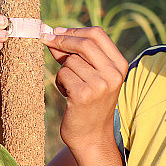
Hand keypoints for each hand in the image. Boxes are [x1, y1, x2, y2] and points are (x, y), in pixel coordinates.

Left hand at [41, 26, 127, 151]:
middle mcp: (113, 74)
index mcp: (120, 65)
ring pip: (70, 61)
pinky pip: (63, 74)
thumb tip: (53, 34)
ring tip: (70, 86)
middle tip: (46, 40)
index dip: (74, 30)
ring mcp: (100, 84)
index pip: (98, 35)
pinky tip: (67, 94)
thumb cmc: (89, 103)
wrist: (92, 135)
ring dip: (63, 70)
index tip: (56, 32)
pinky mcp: (84, 94)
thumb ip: (76, 55)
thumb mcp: (91, 75)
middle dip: (61, 40)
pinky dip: (60, 82)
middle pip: (84, 43)